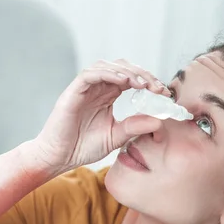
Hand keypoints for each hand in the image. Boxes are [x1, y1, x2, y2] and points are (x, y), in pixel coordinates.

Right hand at [33, 59, 169, 171]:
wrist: (59, 157)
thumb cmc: (82, 147)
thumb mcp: (116, 137)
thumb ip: (134, 127)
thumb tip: (159, 121)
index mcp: (107, 95)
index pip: (131, 79)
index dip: (148, 81)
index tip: (164, 93)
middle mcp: (97, 88)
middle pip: (122, 67)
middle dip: (142, 73)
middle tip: (157, 87)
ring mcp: (84, 88)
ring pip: (107, 66)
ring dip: (127, 72)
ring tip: (142, 84)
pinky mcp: (73, 91)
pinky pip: (91, 74)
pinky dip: (108, 74)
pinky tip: (123, 81)